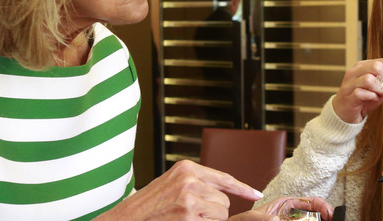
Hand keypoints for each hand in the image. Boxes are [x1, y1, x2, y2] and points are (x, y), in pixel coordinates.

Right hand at [98, 160, 263, 220]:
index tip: (255, 194)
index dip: (242, 188)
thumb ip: (195, 183)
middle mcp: (189, 179)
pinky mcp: (188, 215)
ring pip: (221, 213)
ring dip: (209, 220)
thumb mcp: (170, 184)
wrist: (126, 219)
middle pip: (224, 200)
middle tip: (190, 214)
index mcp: (186, 168)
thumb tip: (222, 194)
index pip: (223, 178)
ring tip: (185, 218)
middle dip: (213, 210)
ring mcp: (190, 198)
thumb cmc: (148, 206)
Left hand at [234, 196, 333, 220]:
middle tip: (332, 220)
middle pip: (315, 214)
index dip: (321, 205)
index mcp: (285, 204)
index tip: (329, 213)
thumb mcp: (252, 218)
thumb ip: (264, 218)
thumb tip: (277, 220)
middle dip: (325, 216)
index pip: (309, 201)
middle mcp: (292, 214)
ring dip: (319, 220)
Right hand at [331, 58, 382, 122]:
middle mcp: (355, 71)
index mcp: (364, 66)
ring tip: (380, 95)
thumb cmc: (364, 99)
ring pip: (369, 79)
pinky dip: (372, 97)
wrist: (345, 112)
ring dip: (381, 89)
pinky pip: (361, 93)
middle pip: (377, 66)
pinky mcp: (347, 96)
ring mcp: (350, 83)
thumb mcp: (381, 89)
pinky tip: (372, 99)